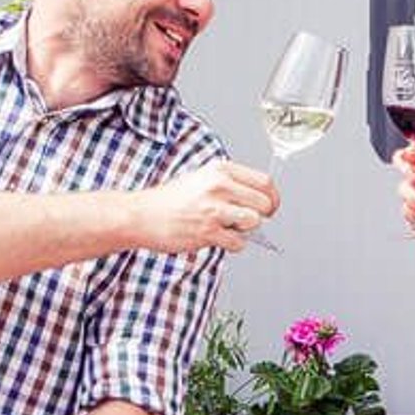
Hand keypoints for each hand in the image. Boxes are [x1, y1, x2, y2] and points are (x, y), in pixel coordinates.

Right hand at [132, 160, 279, 258]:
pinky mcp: (207, 231)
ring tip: (228, 228)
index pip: (265, 182)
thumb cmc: (170, 200)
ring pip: (254, 222)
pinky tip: (216, 237)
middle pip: (264, 203)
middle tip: (247, 221)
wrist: (141, 215)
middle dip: (261, 216)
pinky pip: (238, 242)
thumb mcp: (201, 178)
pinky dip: (232, 244)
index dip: (272, 198)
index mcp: (220, 170)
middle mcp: (220, 186)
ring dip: (245, 230)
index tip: (270, 207)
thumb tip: (258, 199)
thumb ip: (229, 184)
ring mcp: (214, 208)